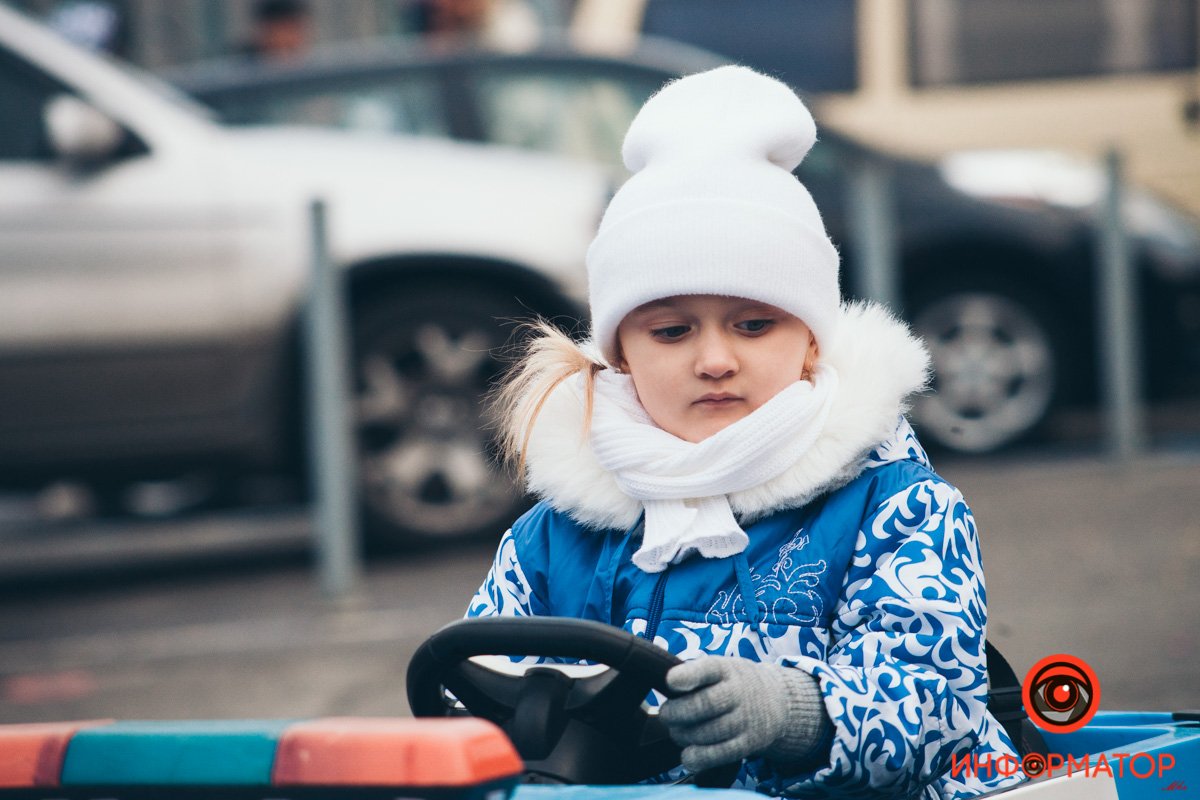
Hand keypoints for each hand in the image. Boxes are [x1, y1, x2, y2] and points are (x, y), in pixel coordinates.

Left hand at [659, 656, 829, 773]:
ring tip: (676, 732)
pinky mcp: (748, 744)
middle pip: (704, 705)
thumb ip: (694, 674)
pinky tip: (687, 756)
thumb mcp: (720, 668)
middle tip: (665, 714)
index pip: (707, 669)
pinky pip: (720, 755)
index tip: (670, 681)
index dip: (688, 676)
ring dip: (684, 736)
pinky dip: (699, 758)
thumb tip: (662, 685)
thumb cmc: (732, 683)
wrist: (777, 702)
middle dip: (677, 713)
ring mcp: (745, 720)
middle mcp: (738, 693)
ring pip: (709, 733)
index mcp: (726, 669)